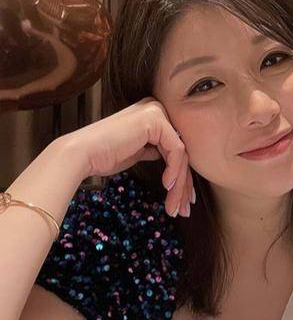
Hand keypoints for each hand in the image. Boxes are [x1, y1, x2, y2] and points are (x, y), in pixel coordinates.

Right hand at [59, 96, 193, 217]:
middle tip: (184, 209)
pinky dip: (174, 171)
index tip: (184, 200)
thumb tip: (174, 163)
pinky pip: (176, 150)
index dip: (182, 177)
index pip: (175, 149)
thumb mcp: (136, 152)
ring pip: (181, 155)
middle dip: (184, 185)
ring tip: (175, 206)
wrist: (81, 154)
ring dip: (180, 185)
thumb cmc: (103, 156)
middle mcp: (157, 109)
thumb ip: (154, 150)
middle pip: (181, 152)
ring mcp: (157, 112)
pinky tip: (167, 186)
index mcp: (153, 115)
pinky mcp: (156, 120)